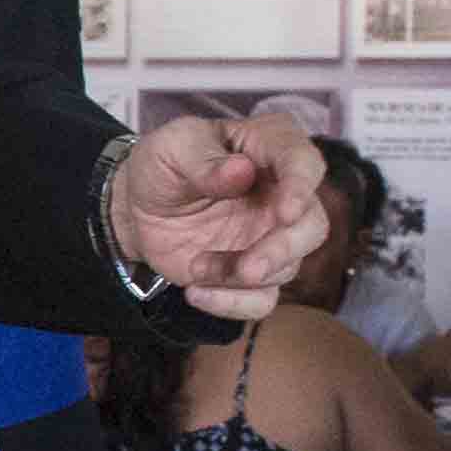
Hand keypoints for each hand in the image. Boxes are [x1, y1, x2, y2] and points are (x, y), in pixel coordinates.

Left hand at [106, 115, 331, 322]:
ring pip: (288, 267)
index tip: (285, 212)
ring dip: (241, 276)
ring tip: (195, 268)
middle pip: (312, 225)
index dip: (300, 187)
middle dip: (282, 250)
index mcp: (268, 147)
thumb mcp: (170, 149)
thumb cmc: (163, 165)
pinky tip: (195, 293)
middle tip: (249, 268)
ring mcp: (272, 236)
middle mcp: (282, 193)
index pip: (303, 161)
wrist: (138, 208)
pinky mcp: (254, 273)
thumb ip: (203, 160)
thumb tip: (241, 170)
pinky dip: (232, 303)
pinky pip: (262, 299)